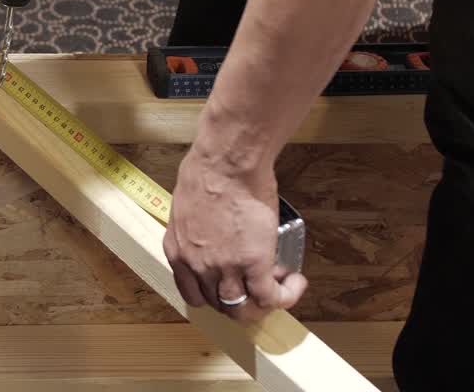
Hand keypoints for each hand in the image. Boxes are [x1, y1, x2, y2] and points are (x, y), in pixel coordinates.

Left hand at [163, 149, 307, 323]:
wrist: (227, 162)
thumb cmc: (208, 171)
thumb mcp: (187, 206)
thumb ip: (195, 228)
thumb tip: (212, 229)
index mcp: (178, 251)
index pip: (193, 294)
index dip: (216, 294)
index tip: (232, 283)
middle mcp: (197, 266)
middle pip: (219, 305)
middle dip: (243, 298)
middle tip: (260, 282)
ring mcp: (224, 269)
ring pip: (242, 310)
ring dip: (263, 304)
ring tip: (281, 284)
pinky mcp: (253, 264)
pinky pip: (270, 297)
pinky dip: (285, 296)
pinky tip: (295, 282)